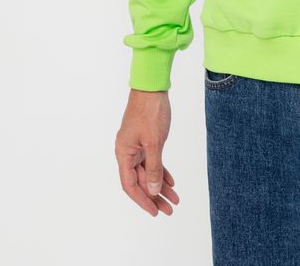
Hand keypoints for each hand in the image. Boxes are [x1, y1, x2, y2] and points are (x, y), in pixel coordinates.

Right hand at [115, 88, 179, 216]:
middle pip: (141, 181)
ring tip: (175, 199)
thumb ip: (154, 167)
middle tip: (170, 210)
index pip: (130, 185)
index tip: (154, 212)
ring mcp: (136, 146)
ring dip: (161, 186)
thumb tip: (153, 190)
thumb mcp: (154, 142)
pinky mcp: (145, 140)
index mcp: (124, 153)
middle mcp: (127, 152)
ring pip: (148, 172)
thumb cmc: (150, 111)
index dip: (142, 200)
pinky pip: (153, 161)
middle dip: (155, 196)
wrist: (152, 88)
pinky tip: (171, 182)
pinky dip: (161, 171)